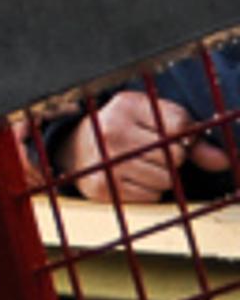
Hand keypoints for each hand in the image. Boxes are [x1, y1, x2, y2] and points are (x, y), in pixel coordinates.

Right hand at [61, 90, 228, 203]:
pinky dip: (147, 191)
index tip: (167, 135)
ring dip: (161, 177)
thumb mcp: (152, 121)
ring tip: (140, 165)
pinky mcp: (102, 186)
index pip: (181, 125)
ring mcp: (106, 159)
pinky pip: (150, 196)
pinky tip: (130, 178)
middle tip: (149, 152)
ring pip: (166, 179)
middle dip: (171, 159)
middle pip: (175, 155)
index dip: (183, 135)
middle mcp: (112, 129)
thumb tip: (225, 161)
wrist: (74, 148)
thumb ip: (192, 139)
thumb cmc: (123, 131)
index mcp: (126, 104)